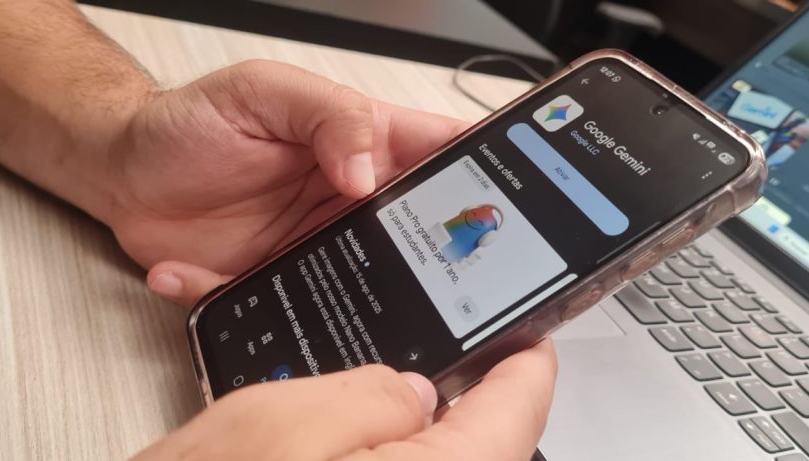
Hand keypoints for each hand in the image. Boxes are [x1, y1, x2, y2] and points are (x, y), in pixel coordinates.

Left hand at [101, 60, 467, 302]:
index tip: (502, 208)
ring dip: (356, 303)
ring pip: (369, 290)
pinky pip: (286, 311)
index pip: (445, 159)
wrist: (123, 171)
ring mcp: (318, 250)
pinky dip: (253, 310)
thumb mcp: (266, 92)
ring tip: (303, 284)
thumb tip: (369, 171)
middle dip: (440, 262)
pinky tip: (194, 277)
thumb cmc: (194, 122)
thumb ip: (329, 116)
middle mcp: (353, 203)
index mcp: (367, 147)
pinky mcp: (276, 287)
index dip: (484, 182)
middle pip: (423, 237)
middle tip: (434, 282)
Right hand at [133, 340, 556, 460]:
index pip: (519, 408)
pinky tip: (353, 445)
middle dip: (468, 398)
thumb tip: (415, 392)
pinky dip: (391, 457)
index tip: (525, 331)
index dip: (524, 358)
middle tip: (444, 353)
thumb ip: (371, 393)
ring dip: (421, 433)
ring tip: (386, 398)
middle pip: (489, 444)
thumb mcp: (283, 423)